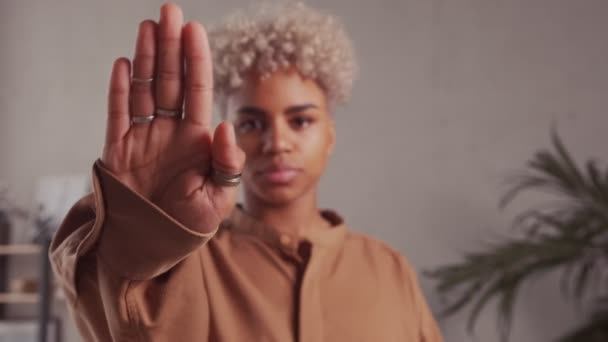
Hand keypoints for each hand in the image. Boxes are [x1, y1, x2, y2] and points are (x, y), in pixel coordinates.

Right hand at [101, 3, 244, 232]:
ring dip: (146, 58)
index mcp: (198, 140)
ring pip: (144, 89)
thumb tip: (226, 126)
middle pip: (171, 81)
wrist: (153, 246)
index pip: (198, 91)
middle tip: (170, 12)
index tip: (195, 30)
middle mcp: (171, 132)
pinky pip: (118, 114)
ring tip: (149, 26)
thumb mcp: (218, 198)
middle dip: (171, 47)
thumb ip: (227, 163)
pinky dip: (119, 89)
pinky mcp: (118, 150)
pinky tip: (124, 63)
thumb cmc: (190, 224)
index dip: (196, 61)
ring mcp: (144, 137)